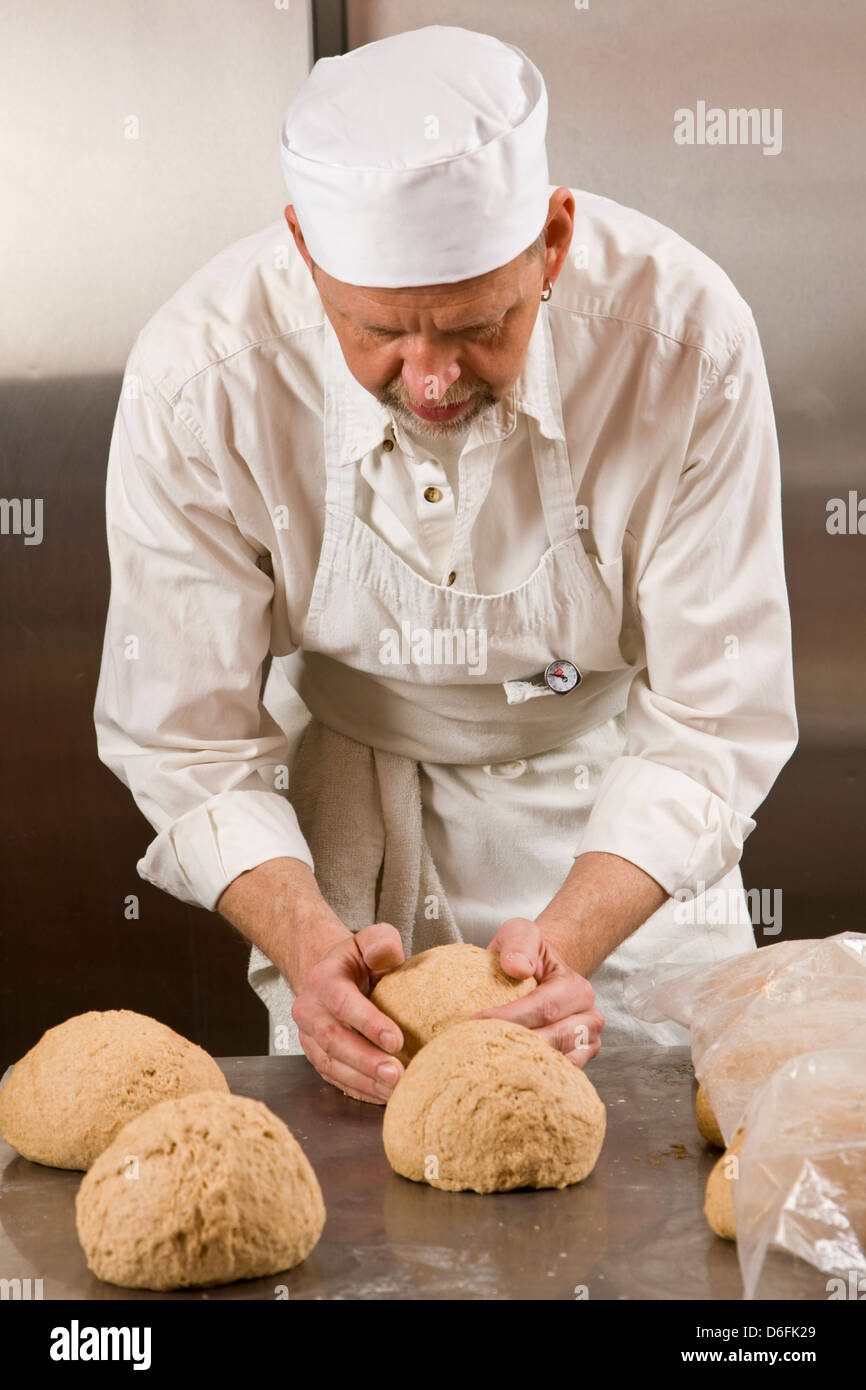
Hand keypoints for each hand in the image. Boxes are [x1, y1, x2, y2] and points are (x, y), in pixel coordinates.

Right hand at [291, 922, 406, 1104]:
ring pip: (332, 1064)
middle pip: (334, 1039)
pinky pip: (334, 1078)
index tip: (397, 1040)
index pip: (343, 1002)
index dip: (369, 1023)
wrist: (330, 975)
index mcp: (324, 979)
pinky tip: (382, 1095)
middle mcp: (310, 1009)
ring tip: (394, 1090)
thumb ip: (381, 943)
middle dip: (366, 1060)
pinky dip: (358, 1090)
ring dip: (364, 1081)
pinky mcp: (316, 1056)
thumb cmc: (358, 960)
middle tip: (397, 1074)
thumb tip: (385, 955)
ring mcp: (309, 1036)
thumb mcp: (372, 940)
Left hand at [473, 917, 603, 1065]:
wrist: (542, 972)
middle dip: (512, 1044)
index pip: (542, 1008)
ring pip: (556, 1062)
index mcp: (576, 988)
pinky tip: (504, 1072)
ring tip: (487, 1062)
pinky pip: (557, 1077)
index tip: (474, 1022)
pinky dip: (531, 1076)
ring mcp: (585, 1044)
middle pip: (551, 1039)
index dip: (508, 1017)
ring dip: (521, 1064)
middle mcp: (589, 1018)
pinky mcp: (577, 1062)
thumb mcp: (521, 933)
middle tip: (474, 1047)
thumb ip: (519, 943)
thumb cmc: (528, 954)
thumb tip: (518, 968)